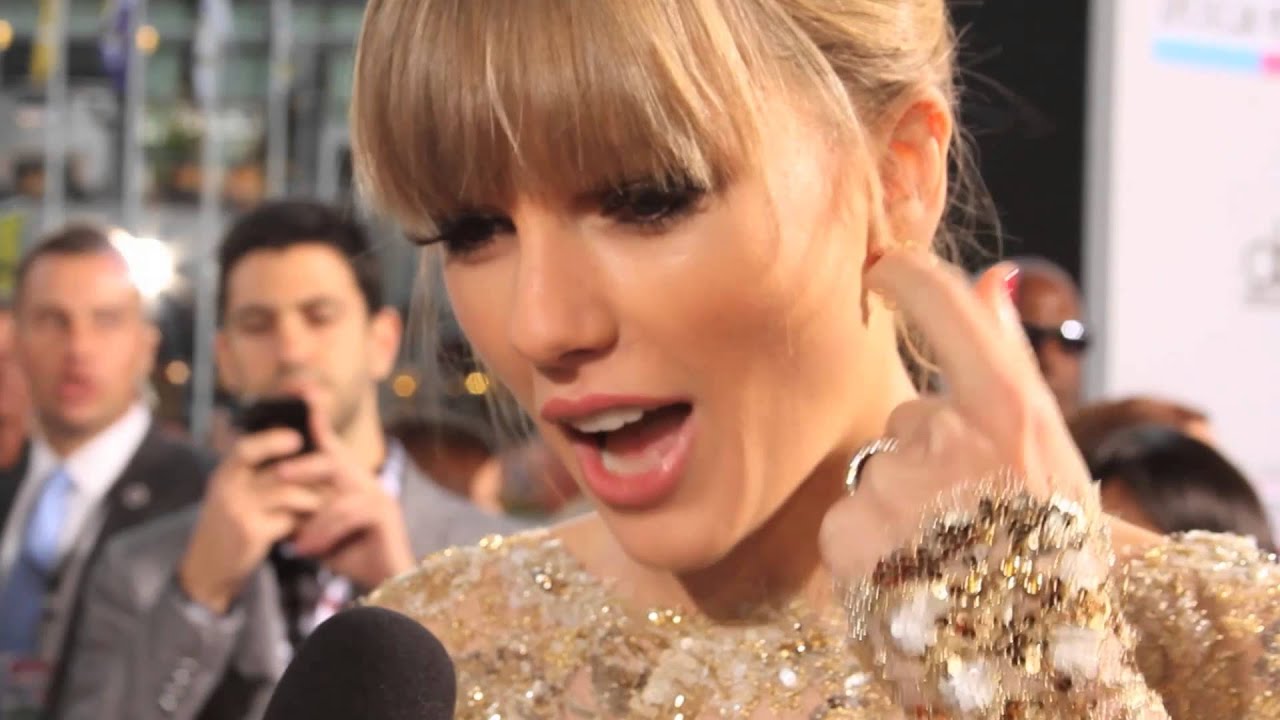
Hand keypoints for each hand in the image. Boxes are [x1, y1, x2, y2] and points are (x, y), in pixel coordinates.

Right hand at [179, 429, 328, 613]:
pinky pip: (289, 520)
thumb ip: (256, 471)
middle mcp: (228, 489)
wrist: (207, 568)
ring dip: (313, 498)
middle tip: (332, 473)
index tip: (297, 437)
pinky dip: (304, 521)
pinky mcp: (252, 533)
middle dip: (310, 472)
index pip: (246, 449)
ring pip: (290, 494)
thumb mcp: (234, 492)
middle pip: (278, 471)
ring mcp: (239, 511)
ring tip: (325, 501)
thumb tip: (294, 439)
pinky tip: (309, 524)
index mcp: (225, 474)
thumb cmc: (229, 524)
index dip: (272, 440)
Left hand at [289, 395, 414, 590]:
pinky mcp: (385, 516)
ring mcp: (379, 496)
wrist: (385, 586)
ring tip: (290, 528)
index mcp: (349, 479)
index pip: (329, 443)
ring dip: (312, 507)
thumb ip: (301, 508)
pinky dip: (324, 531)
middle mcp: (366, 481)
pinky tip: (305, 549)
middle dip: (303, 465)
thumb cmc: (349, 554)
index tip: (299, 393)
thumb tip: (268, 490)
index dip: (316, 418)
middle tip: (276, 475)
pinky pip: (349, 513)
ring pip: (341, 487)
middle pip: (334, 459)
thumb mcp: (316, 528)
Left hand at [819, 254, 1098, 581]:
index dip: (907, 273)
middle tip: (976, 513)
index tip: (884, 264)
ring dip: (902, 502)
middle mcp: (945, 438)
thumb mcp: (1055, 456)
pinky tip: (910, 573)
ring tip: (946, 552)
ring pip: (880, 468)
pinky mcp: (846, 534)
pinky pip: (849, 515)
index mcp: (1007, 411)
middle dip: (931, 453)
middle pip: (910, 414)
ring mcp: (891, 485)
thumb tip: (991, 278)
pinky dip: (872, 543)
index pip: (944, 305)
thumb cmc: (1057, 555)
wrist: (1037, 666)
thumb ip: (1012, 362)